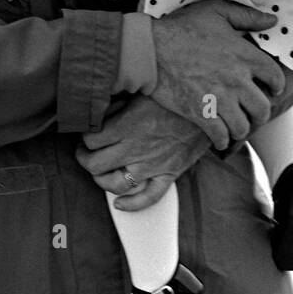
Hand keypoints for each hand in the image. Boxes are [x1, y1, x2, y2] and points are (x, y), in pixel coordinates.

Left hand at [76, 96, 210, 210]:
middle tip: (85, 151)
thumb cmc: (174, 93)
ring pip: (115, 184)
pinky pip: (148, 198)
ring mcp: (152, 165)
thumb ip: (118, 100)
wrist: (209, 105)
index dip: (83, 136)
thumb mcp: (142, 89)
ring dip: (100, 180)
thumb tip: (99, 106)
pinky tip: (120, 203)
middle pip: (96, 164)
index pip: (90, 139)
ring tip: (98, 172)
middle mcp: (135, 148)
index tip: (86, 132)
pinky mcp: (168, 174)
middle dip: (84, 158)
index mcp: (127, 125)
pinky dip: (131, 204)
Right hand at [151, 0, 284, 150]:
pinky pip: (221, 137)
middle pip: (262, 108)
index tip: (271, 89)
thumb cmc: (182, 27)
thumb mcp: (215, 10)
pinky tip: (221, 138)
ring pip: (243, 127)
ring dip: (241, 128)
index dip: (276, 85)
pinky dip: (223, 141)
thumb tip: (271, 20)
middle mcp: (237, 80)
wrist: (149, 49)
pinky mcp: (201, 114)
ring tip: (236, 125)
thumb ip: (246, 15)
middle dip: (260, 113)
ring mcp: (220, 100)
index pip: (275, 78)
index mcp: (245, 55)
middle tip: (253, 112)